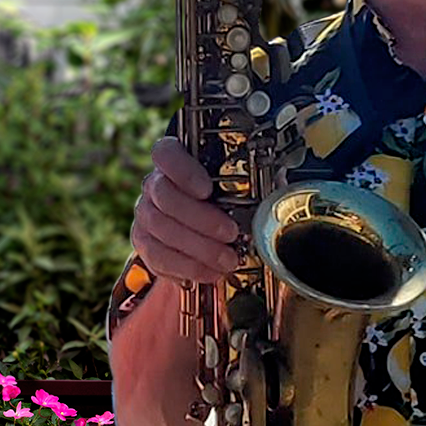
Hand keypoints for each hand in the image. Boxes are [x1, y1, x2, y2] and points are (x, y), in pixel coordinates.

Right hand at [132, 136, 239, 283]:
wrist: (200, 228)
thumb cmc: (220, 201)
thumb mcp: (236, 186)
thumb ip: (250, 182)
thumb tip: (282, 185)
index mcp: (174, 161)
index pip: (165, 154)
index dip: (183, 170)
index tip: (206, 189)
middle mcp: (154, 184)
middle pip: (164, 196)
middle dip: (200, 218)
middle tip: (231, 233)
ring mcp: (145, 213)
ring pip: (160, 228)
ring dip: (198, 248)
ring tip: (227, 259)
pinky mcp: (144, 243)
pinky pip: (157, 256)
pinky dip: (186, 267)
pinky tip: (209, 271)